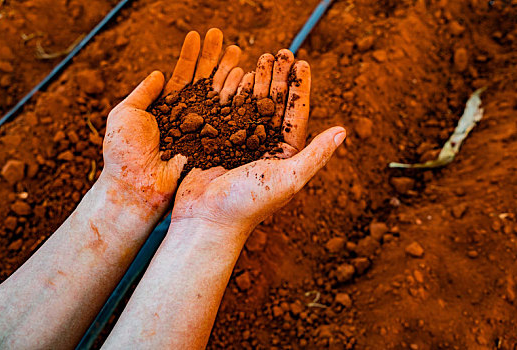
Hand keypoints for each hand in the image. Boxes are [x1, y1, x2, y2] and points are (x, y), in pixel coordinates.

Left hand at [101, 29, 242, 216]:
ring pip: (219, 97)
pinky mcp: (214, 145)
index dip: (190, 56)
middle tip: (225, 39)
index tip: (198, 35)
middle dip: (215, 59)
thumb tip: (158, 72)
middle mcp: (187, 117)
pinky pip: (227, 119)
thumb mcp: (126, 113)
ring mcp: (202, 131)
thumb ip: (144, 93)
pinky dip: (234, 99)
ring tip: (238, 52)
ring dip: (228, 74)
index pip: (181, 76)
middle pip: (204, 82)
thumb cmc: (124, 152)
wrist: (138, 186)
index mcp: (166, 108)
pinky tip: (243, 80)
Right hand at [171, 50, 345, 240]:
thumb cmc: (249, 204)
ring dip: (257, 79)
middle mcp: (264, 146)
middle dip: (278, 77)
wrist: (207, 219)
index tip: (302, 63)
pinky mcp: (217, 140)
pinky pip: (227, 110)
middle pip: (274, 104)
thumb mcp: (289, 178)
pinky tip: (235, 73)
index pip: (296, 114)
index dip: (300, 88)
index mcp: (285, 154)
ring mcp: (239, 141)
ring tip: (260, 57)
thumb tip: (343, 131)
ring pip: (251, 103)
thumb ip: (316, 155)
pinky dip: (232, 91)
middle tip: (281, 51)